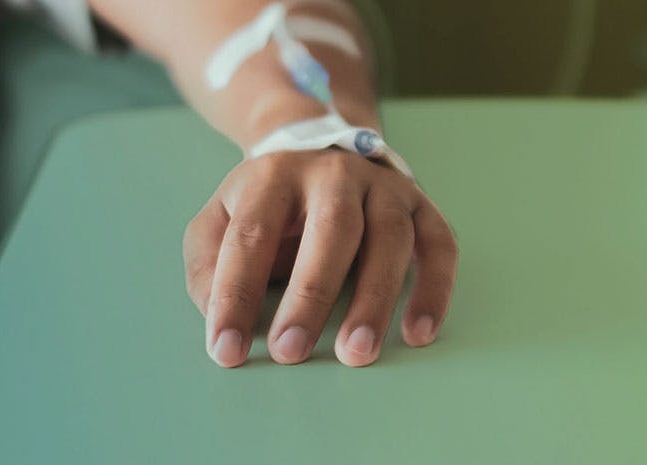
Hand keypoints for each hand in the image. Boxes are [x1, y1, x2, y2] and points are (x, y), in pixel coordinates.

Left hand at [182, 149, 457, 367]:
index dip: (235, 296)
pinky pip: (438, 246)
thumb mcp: (219, 222)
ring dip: (374, 299)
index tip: (227, 349)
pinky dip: (433, 290)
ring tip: (356, 353)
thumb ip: (208, 268)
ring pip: (389, 238)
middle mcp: (333, 173)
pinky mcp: (421, 205)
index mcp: (273, 177)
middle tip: (292, 352)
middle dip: (309, 296)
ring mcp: (383, 187)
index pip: (251, 237)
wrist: (318, 148)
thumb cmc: (264, 205)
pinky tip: (418, 333)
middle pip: (330, 230)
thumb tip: (220, 321)